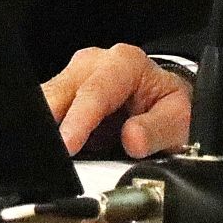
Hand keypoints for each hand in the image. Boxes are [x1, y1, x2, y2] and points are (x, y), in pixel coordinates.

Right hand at [41, 44, 191, 157]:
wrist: (165, 101)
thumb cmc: (169, 106)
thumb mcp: (178, 120)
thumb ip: (156, 130)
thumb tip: (133, 139)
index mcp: (124, 63)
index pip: (94, 92)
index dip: (78, 120)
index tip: (67, 144)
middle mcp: (94, 64)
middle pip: (59, 92)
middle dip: (47, 122)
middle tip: (44, 155)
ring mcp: (75, 77)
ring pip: (45, 101)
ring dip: (44, 130)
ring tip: (45, 158)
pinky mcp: (63, 94)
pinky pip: (45, 113)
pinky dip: (45, 133)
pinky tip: (48, 152)